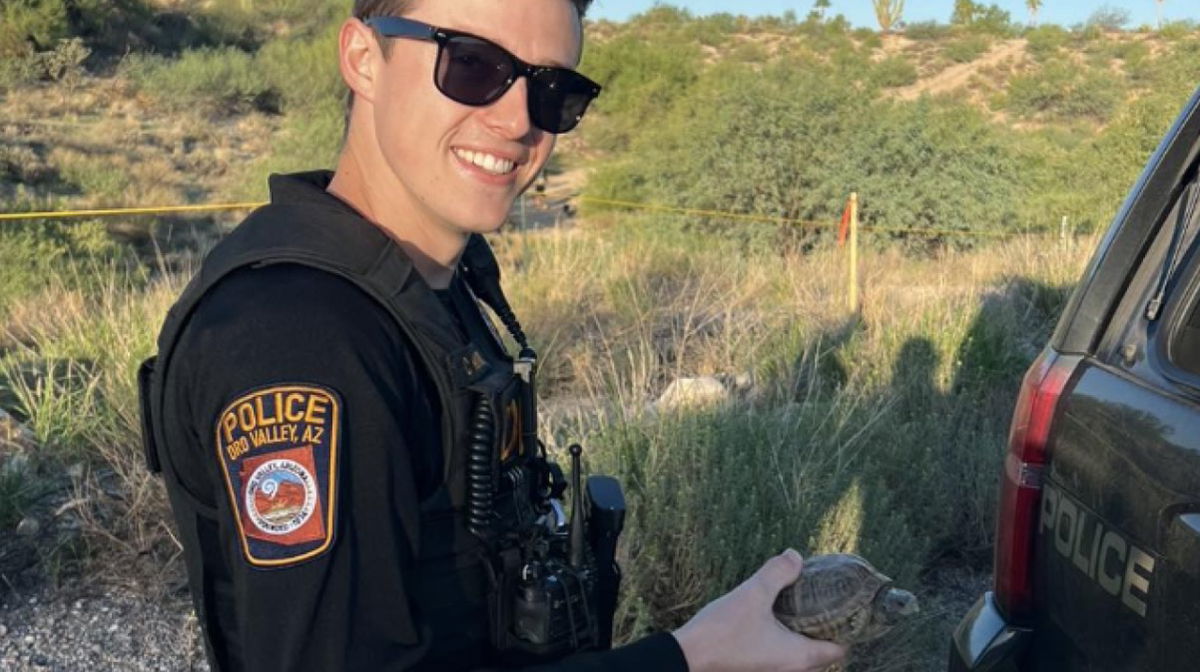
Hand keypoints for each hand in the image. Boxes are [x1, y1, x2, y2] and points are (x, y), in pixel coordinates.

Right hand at [672, 549, 846, 671]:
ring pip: (802, 652)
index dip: (848, 627)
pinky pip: (784, 653)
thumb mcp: (753, 594)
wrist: (687, 657)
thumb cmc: (722, 631)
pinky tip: (774, 614)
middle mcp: (791, 669)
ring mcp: (774, 670)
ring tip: (801, 602)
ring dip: (805, 630)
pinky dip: (787, 636)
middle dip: (826, 625)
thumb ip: (777, 573)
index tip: (846, 603)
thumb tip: (795, 555)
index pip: (840, 648)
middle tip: (824, 597)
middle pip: (823, 651)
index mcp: (799, 657)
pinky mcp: (759, 666)